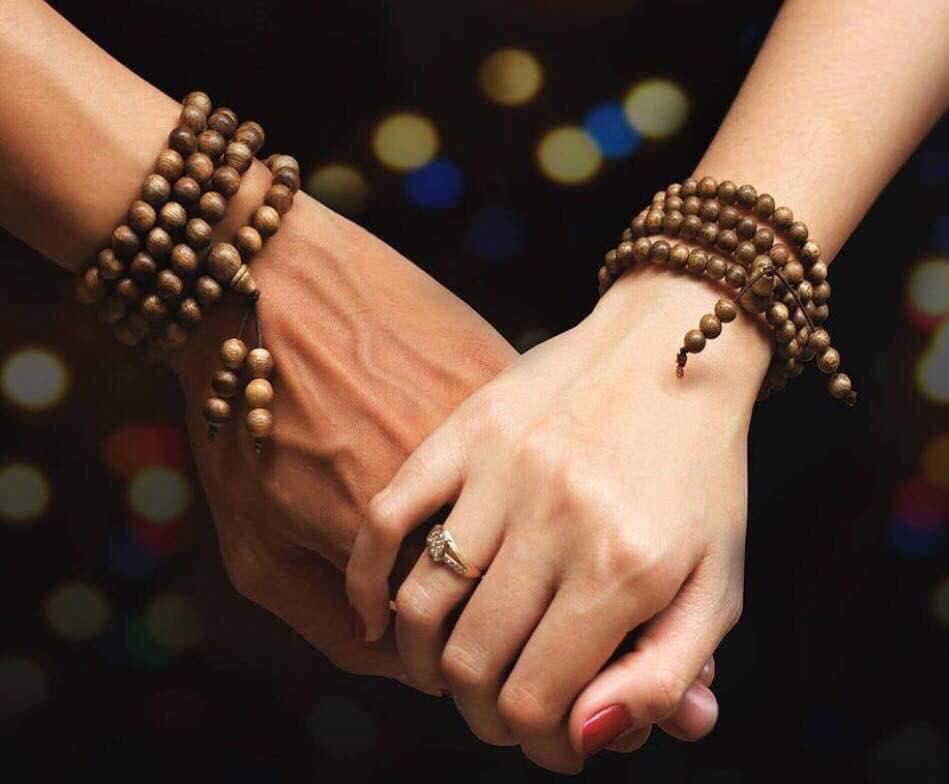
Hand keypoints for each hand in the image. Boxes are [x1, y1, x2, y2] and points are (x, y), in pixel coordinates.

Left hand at [172, 172, 515, 676]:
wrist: (264, 283)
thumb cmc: (243, 421)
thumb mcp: (255, 545)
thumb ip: (328, 622)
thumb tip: (398, 655)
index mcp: (390, 548)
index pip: (449, 642)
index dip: (441, 652)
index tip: (432, 645)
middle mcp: (454, 494)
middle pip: (498, 590)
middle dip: (479, 608)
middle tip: (449, 589)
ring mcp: (490, 430)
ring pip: (522, 521)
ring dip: (503, 539)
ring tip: (465, 525)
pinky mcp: (503, 378)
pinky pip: (524, 456)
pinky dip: (510, 475)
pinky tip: (476, 463)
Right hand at [347, 262, 770, 771]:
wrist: (674, 353)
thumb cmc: (700, 477)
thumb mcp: (719, 583)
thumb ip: (666, 674)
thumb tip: (587, 737)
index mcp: (626, 569)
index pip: (539, 702)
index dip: (537, 745)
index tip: (547, 743)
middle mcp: (557, 522)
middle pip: (472, 666)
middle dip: (481, 714)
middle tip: (498, 711)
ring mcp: (501, 473)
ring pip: (421, 606)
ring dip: (422, 663)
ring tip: (444, 672)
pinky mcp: (463, 433)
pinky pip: (386, 519)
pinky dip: (366, 582)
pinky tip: (373, 617)